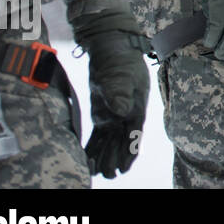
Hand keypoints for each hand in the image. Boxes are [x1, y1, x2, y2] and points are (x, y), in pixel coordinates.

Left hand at [81, 30, 149, 177]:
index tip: (123, 168)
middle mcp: (126, 115)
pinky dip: (94, 148)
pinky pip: (98, 136)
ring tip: (96, 173)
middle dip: (115, 159)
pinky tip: (87, 159)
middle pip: (121, 143)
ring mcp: (113, 116)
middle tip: (107, 175)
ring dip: (104, 157)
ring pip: (109, 143)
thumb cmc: (119, 59)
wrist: (110, 48)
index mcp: (136, 108)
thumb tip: (121, 110)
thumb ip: (119, 92)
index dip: (129, 153)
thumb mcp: (120, 74)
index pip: (134, 135)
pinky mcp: (101, 114)